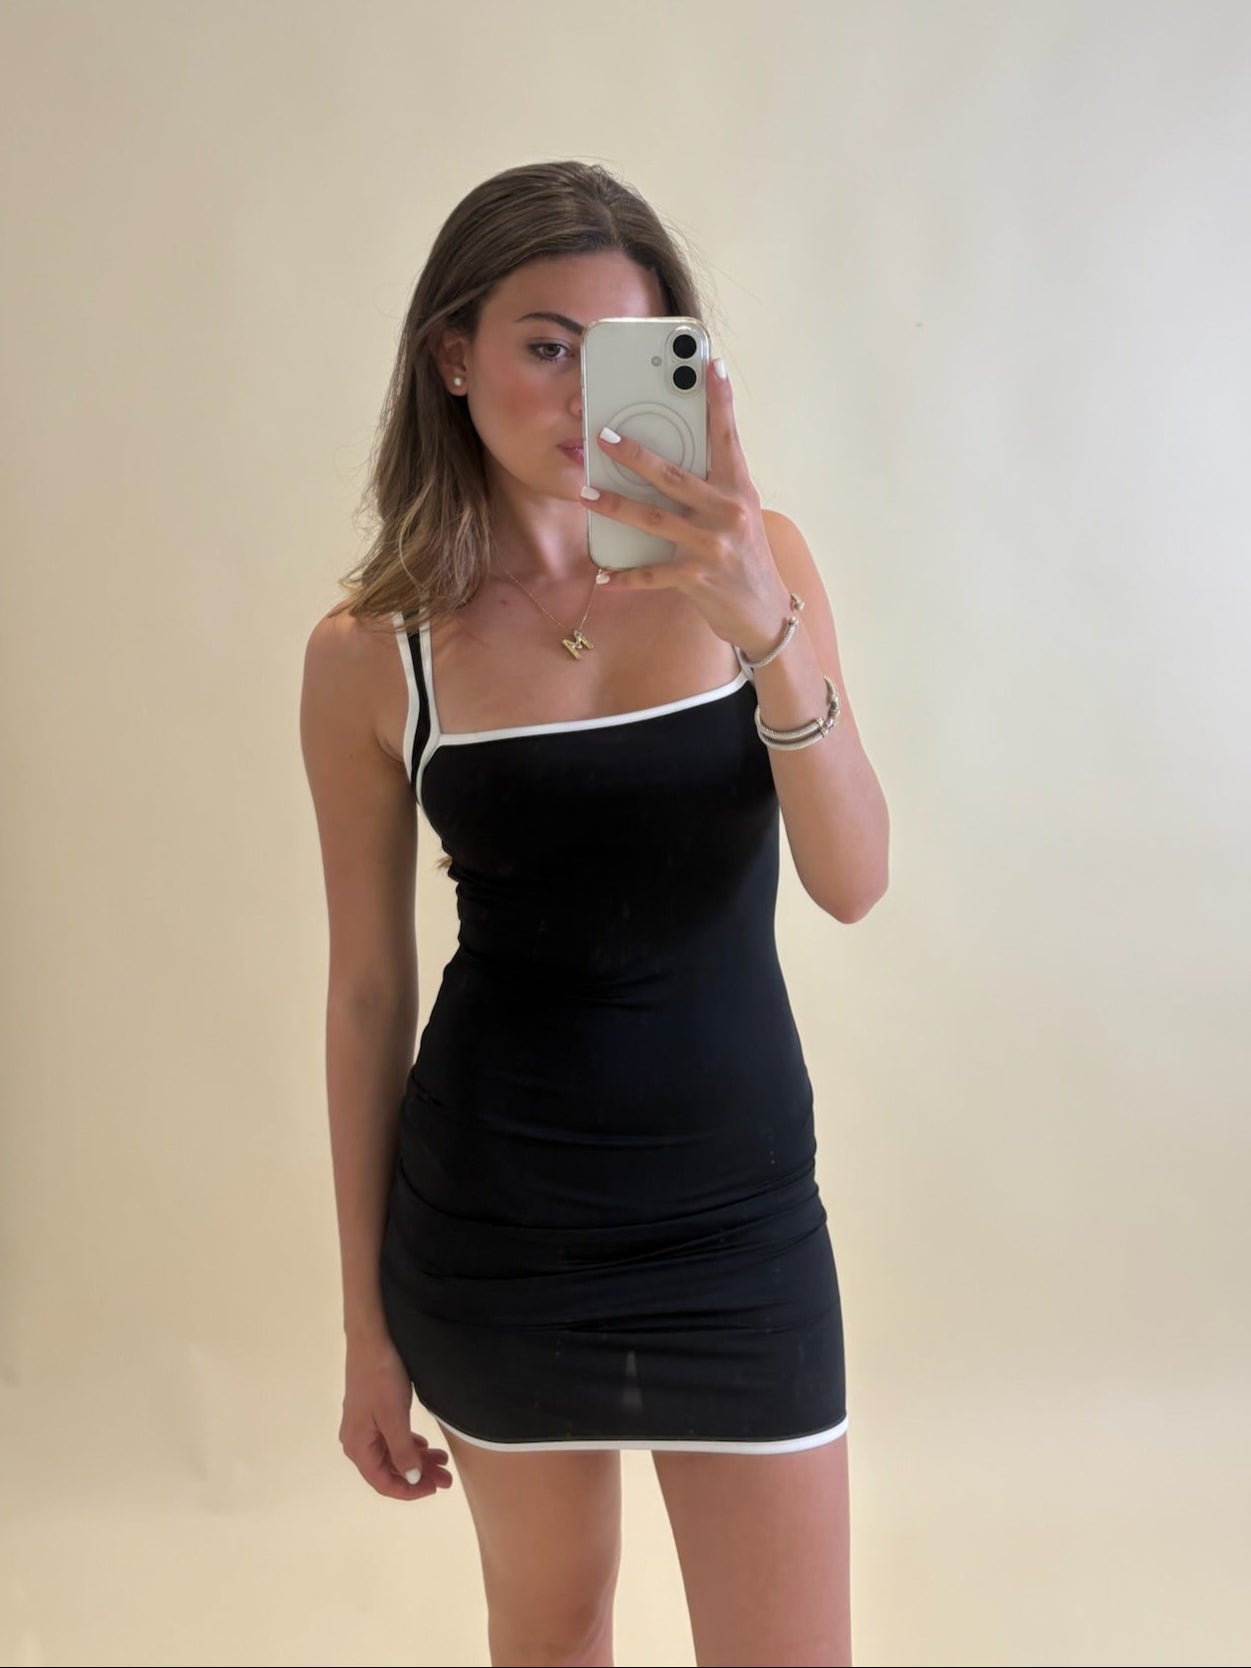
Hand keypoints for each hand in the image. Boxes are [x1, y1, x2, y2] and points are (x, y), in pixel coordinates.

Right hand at [340, 1333, 453, 1500]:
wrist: (373, 1337)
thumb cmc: (382, 1377)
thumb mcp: (394, 1417)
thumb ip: (402, 1450)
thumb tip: (410, 1479)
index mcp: (358, 1446)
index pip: (383, 1482)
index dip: (409, 1490)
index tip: (435, 1488)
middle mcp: (358, 1439)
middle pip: (390, 1469)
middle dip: (419, 1475)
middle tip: (448, 1477)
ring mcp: (365, 1425)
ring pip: (393, 1452)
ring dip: (418, 1459)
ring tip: (443, 1461)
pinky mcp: (374, 1411)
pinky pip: (392, 1437)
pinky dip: (411, 1444)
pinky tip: (426, 1445)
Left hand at [582, 357, 793, 661]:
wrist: (765, 613)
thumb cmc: (744, 556)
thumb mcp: (738, 514)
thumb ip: (712, 486)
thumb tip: (666, 459)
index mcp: (739, 489)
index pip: (727, 437)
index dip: (720, 400)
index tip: (711, 365)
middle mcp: (729, 512)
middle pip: (674, 475)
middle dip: (634, 454)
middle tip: (602, 436)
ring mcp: (713, 545)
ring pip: (654, 519)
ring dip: (615, 506)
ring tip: (586, 494)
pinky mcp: (698, 577)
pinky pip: (652, 573)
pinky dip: (624, 575)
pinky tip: (602, 573)